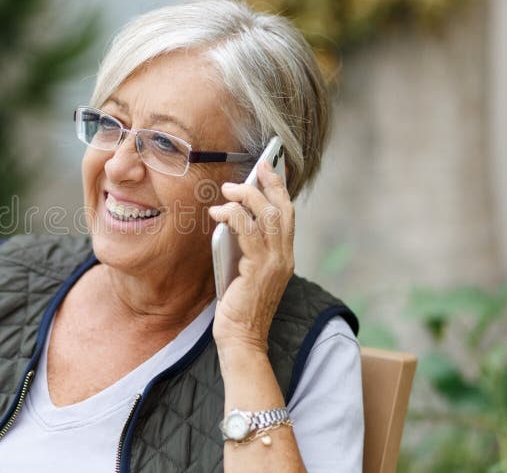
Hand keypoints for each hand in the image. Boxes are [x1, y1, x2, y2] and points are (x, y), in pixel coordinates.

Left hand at [208, 159, 294, 354]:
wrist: (242, 340)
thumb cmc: (239, 308)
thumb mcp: (245, 271)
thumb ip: (246, 248)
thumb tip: (232, 219)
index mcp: (284, 257)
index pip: (288, 215)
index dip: (280, 189)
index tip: (269, 169)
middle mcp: (285, 257)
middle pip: (283, 209)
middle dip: (270, 183)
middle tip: (257, 166)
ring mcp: (275, 263)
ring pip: (268, 215)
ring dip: (248, 196)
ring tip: (229, 188)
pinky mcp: (259, 268)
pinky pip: (248, 231)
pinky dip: (234, 216)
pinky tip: (219, 212)